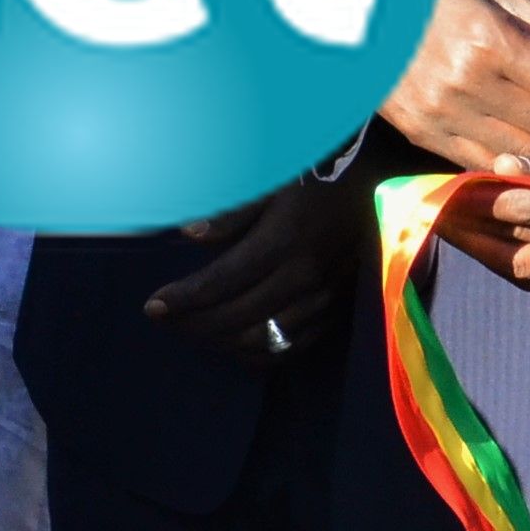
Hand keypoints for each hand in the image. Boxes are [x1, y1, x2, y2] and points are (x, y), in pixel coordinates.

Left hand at [146, 180, 357, 364]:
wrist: (377, 190)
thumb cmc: (314, 177)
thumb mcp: (272, 180)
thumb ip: (231, 212)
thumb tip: (189, 235)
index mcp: (284, 241)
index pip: (221, 282)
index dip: (184, 299)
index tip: (152, 306)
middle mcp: (304, 277)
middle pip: (237, 317)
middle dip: (193, 324)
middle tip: (165, 318)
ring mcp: (323, 300)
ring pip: (262, 340)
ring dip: (220, 341)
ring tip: (190, 328)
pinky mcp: (335, 313)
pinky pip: (292, 348)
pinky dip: (257, 353)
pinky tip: (231, 343)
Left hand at [448, 115, 529, 306]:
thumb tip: (502, 165)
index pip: (528, 203)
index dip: (480, 193)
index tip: (444, 181)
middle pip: (520, 235)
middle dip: (471, 218)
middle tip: (428, 203)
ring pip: (523, 266)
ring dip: (479, 246)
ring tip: (441, 225)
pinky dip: (506, 265)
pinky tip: (478, 245)